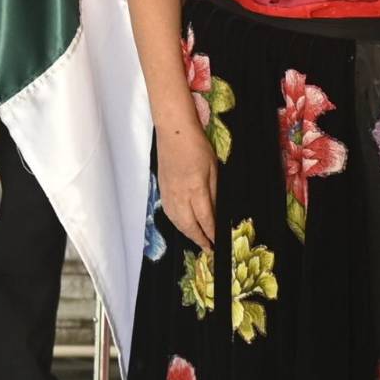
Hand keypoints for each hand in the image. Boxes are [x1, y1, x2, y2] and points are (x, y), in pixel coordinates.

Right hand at [157, 120, 217, 251]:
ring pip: (176, 221)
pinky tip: (182, 224)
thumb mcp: (213, 169)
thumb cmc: (197, 146)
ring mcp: (168, 192)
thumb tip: (215, 212)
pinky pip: (169, 212)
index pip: (205, 219)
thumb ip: (213, 192)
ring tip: (196, 240)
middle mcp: (180, 195)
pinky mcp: (162, 188)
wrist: (173, 131)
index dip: (211, 233)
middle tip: (208, 248)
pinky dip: (176, 222)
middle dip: (198, 239)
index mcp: (195, 189)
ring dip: (186, 233)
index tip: (217, 243)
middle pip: (188, 225)